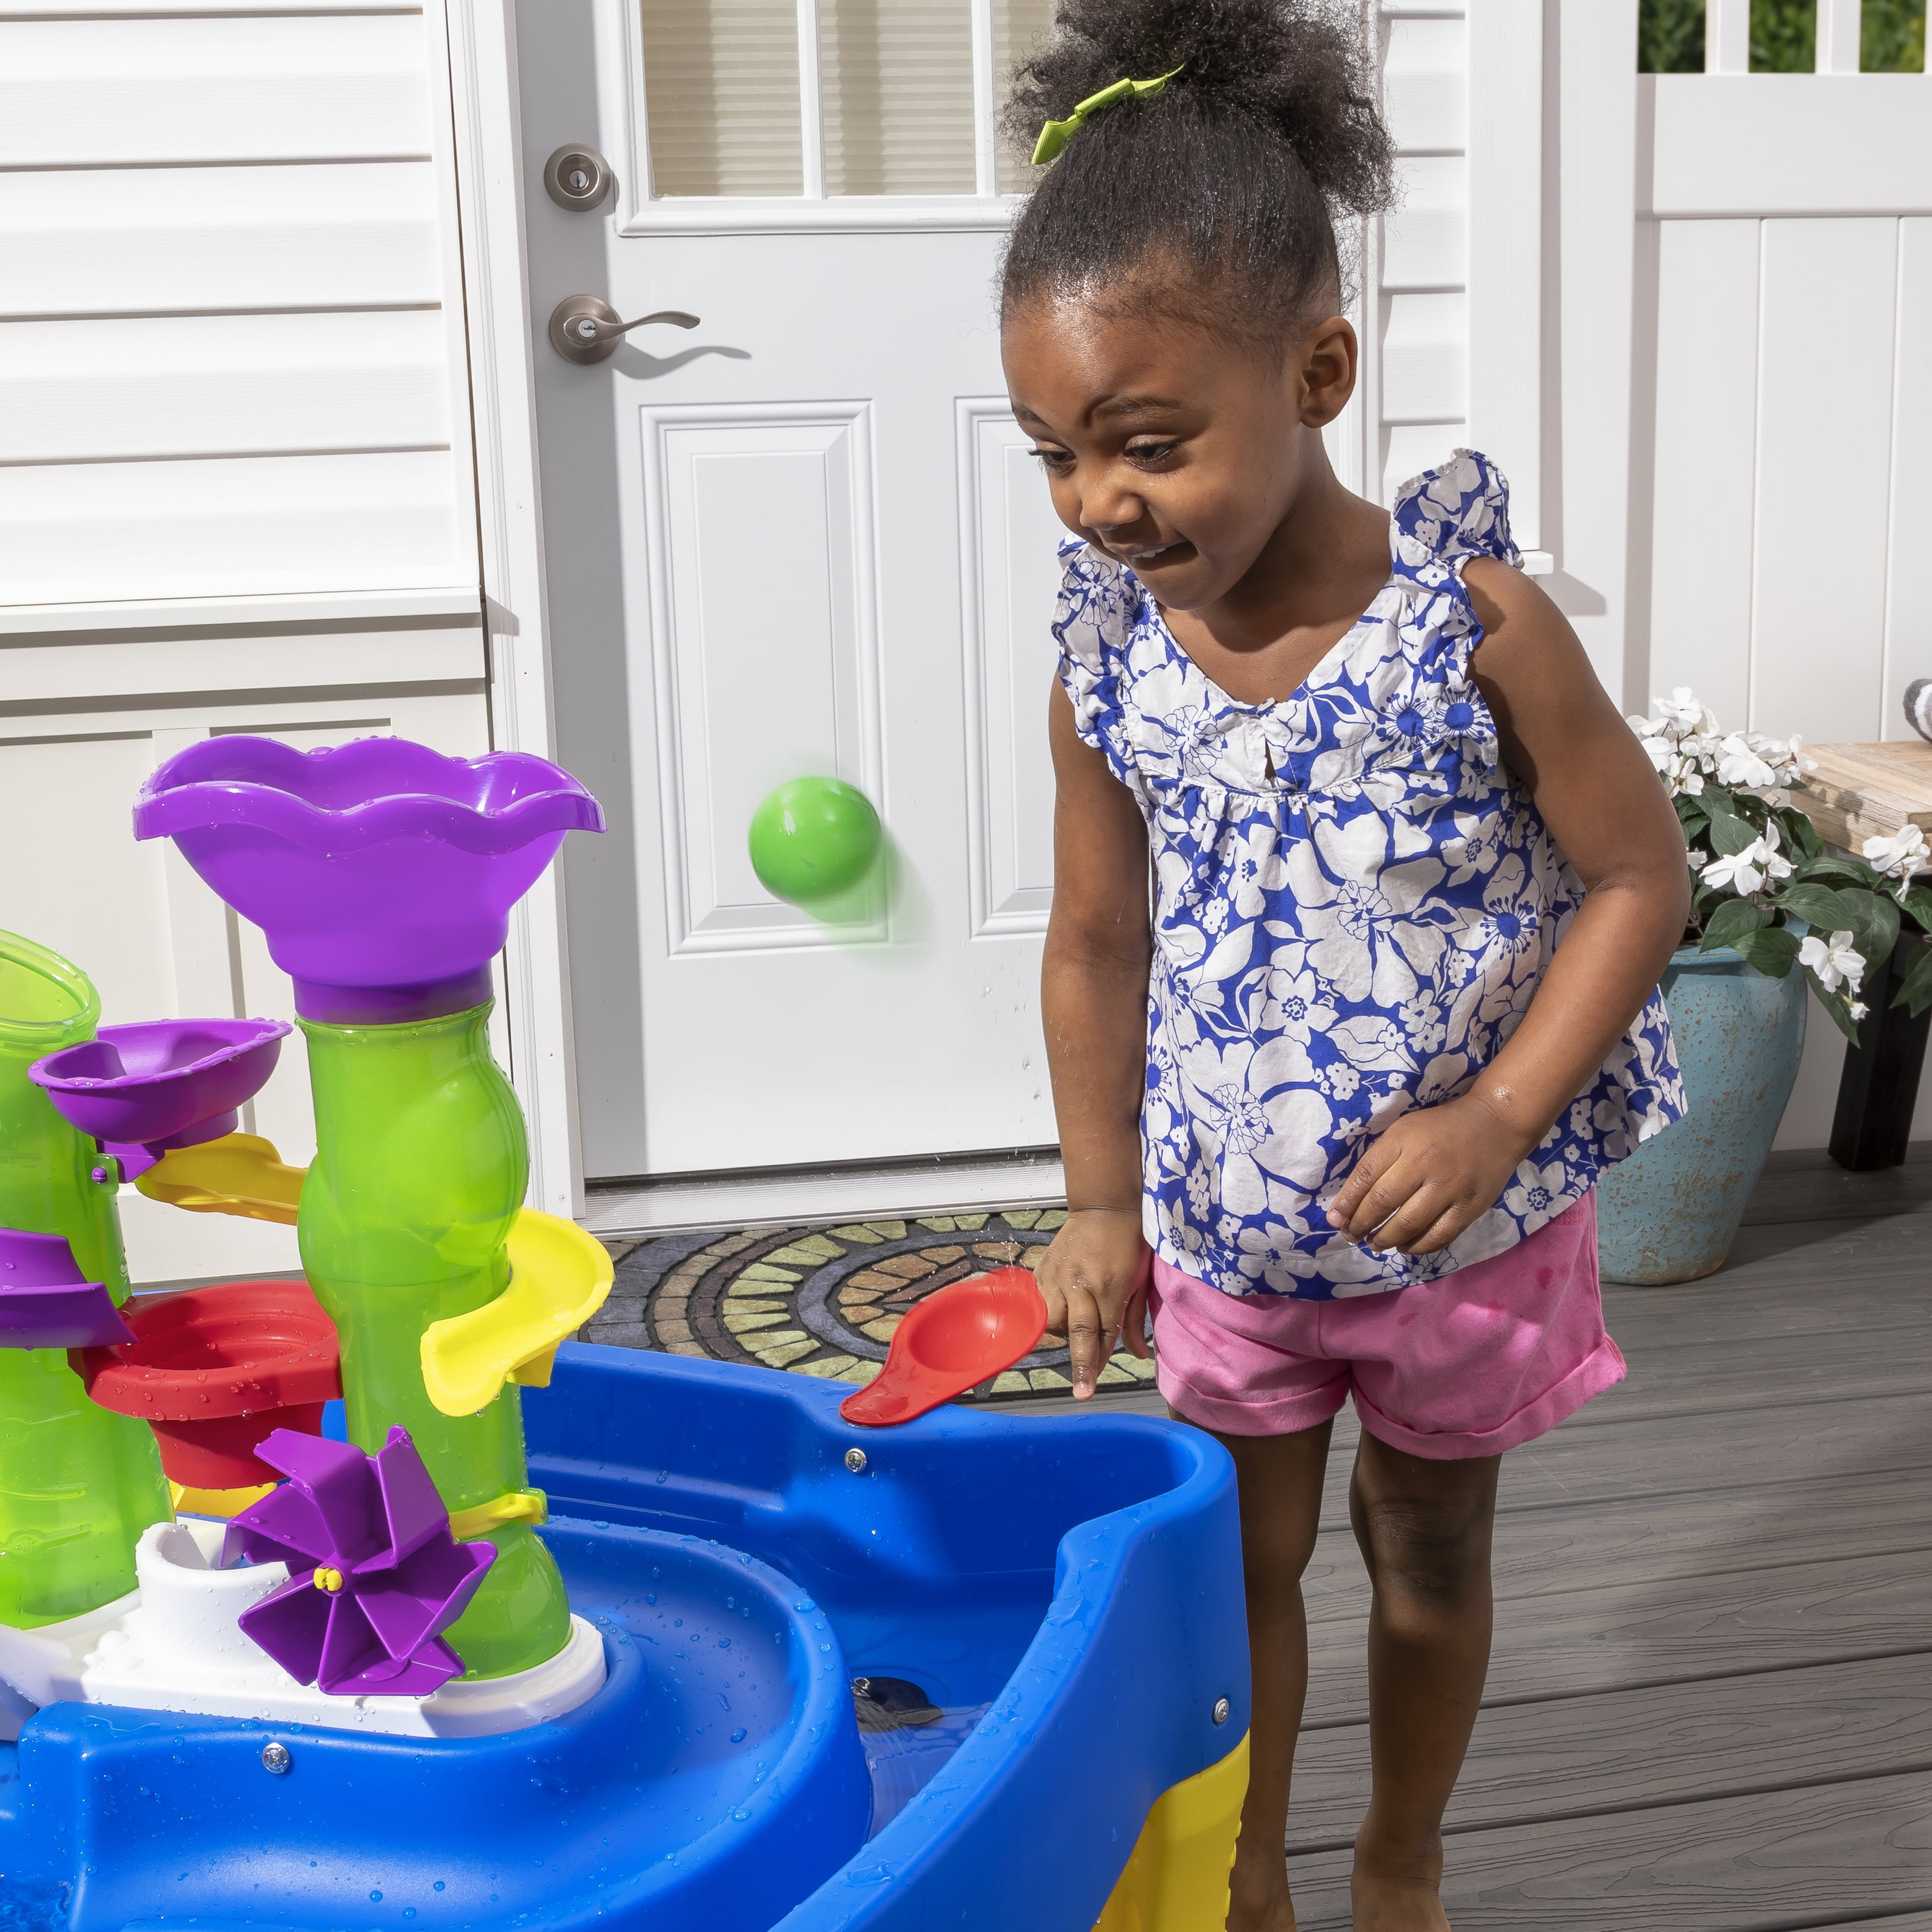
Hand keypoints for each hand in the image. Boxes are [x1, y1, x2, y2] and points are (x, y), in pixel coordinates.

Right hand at [1034, 1208, 1153, 1399]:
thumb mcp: (1140, 1279)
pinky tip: (1060, 1307)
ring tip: (1076, 1323)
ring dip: (1063, 1330)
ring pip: (1050, 1318)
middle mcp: (1079, 1283)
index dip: (1093, 1365)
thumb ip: (1135, 1320)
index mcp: (1107, 1287)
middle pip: (1072, 1332)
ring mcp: (1057, 1274)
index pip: (1099, 1335)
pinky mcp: (1043, 1266)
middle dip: (1078, 1360)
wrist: (1104, 1205)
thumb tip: (1139, 1356)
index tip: (1086, 1391)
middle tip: (1082, 1383)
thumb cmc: (1130, 1241)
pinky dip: (1047, 1310)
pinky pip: (1039, 1300)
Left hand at [1324, 1095, 1538, 1255]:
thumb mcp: (1403, 1130)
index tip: (1335, 1220)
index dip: (1346, 1202)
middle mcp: (1424, 1164)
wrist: (1495, 1124)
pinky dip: (1417, 1247)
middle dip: (1361, 1224)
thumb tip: (1350, 1200)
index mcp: (1403, 1141)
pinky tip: (1404, 1246)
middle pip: (1383, 1202)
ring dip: (1385, 1240)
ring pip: (1409, 1224)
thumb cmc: (1440, 1127)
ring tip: (1375, 1244)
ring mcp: (1449, 1188)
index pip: (1365, 1176)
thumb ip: (1379, 1160)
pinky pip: (1439, 1236)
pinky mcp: (1470, 1207)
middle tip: (1352, 1236)